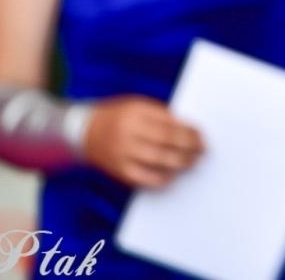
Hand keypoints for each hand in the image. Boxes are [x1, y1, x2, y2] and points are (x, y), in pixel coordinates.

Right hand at [82, 95, 203, 188]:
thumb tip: (189, 130)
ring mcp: (122, 153)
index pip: (169, 123)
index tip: (201, 136)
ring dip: (180, 162)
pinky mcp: (118, 170)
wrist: (82, 130)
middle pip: (166, 141)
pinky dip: (161, 179)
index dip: (189, 131)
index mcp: (135, 112)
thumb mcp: (137, 106)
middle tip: (202, 150)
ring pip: (158, 160)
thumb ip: (160, 115)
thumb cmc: (118, 116)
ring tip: (192, 162)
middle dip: (188, 147)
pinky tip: (172, 176)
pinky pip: (143, 178)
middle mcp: (128, 132)